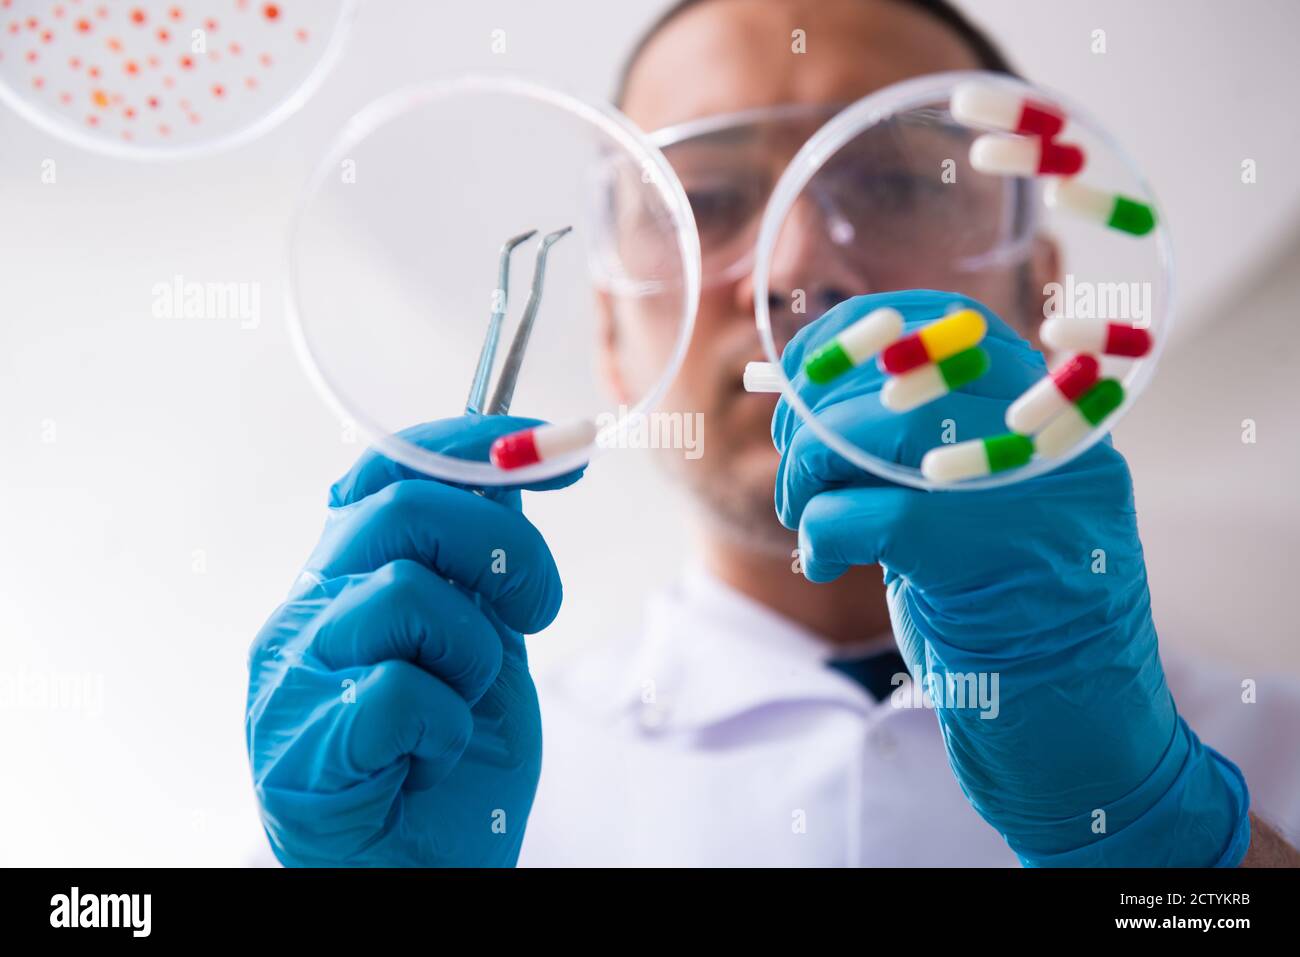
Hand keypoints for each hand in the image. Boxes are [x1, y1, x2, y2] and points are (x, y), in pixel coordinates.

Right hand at [246, 415, 580, 866]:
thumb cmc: (448, 767)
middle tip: (537, 608)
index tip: (553, 448)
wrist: (420, 875)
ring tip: (464, 705)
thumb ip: (483, 565)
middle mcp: (306, 616)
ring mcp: (292, 681)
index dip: (474, 444)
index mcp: (346, 581)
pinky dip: (445, 728)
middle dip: (504, 548)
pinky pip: (397, 693)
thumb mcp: (485, 642)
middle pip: (402, 509)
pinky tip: (431, 758)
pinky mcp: (298, 752)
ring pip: (405, 595)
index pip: (388, 468)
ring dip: (474, 656)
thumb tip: (517, 464)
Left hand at [773, 289, 1250, 866]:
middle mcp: (1045, 437)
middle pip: (891, 379)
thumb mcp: (980, 499)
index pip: (944, 325)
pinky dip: (818, 534)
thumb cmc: (1008, 602)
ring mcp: (1023, 491)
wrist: (1073, 718)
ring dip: (807, 476)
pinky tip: (822, 563)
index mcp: (1049, 412)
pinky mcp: (983, 552)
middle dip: (815, 419)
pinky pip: (861, 513)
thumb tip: (810, 390)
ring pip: (869, 435)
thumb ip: (928, 440)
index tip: (804, 365)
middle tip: (795, 466)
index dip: (856, 333)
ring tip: (804, 517)